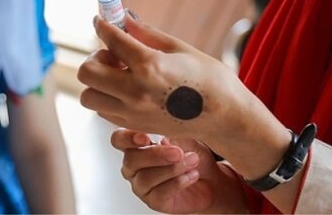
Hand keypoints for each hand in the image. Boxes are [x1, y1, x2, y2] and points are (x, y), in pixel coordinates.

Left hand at [78, 14, 243, 139]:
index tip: (100, 20)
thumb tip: (124, 17)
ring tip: (120, 74)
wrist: (224, 117)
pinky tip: (128, 89)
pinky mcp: (134, 126)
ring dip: (98, 81)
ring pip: (89, 96)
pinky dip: (107, 97)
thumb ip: (147, 34)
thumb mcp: (180, 48)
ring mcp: (133, 113)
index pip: (111, 40)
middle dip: (96, 57)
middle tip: (115, 54)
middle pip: (88, 72)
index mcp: (150, 65)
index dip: (102, 25)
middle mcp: (136, 91)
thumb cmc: (210, 79)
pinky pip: (103, 110)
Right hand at [111, 129, 245, 213]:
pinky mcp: (154, 201)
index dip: (127, 138)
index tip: (145, 137)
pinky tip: (191, 175)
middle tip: (178, 152)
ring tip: (192, 161)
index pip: (119, 139)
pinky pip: (160, 193)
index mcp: (137, 145)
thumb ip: (174, 132)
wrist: (212, 180)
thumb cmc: (193, 155)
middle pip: (131, 160)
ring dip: (172, 169)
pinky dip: (178, 182)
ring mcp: (142, 185)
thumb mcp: (187, 137)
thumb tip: (164, 130)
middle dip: (156, 155)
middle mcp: (134, 166)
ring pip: (146, 178)